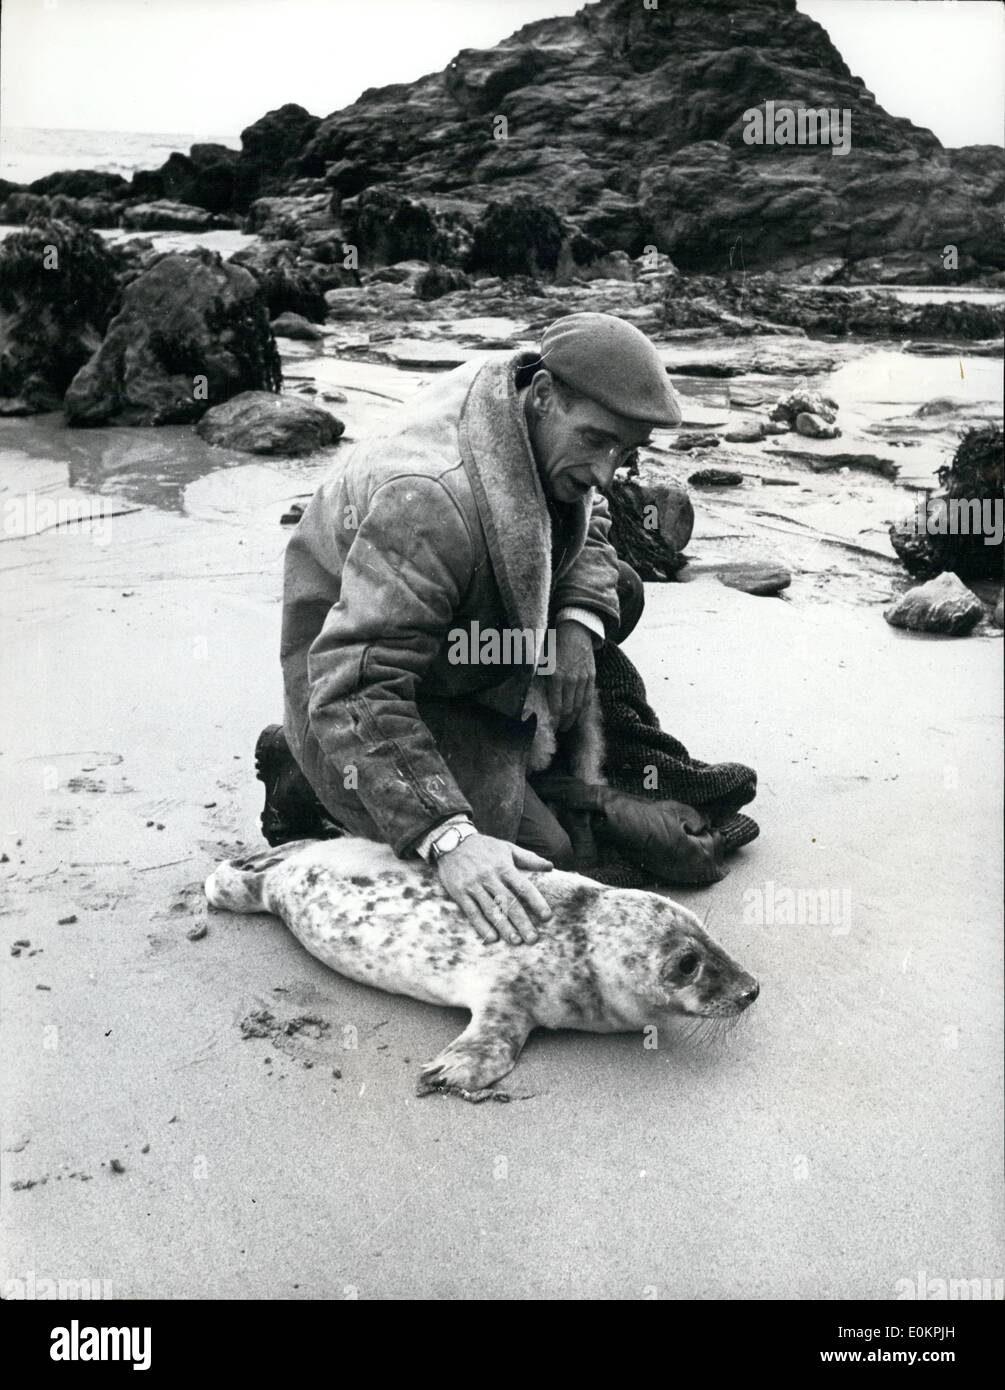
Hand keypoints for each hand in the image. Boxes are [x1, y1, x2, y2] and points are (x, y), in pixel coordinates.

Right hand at [436, 833, 553, 944]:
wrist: (451, 841)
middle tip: (532, 939)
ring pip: (491, 910)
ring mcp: (473, 886)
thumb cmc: (483, 846)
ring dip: (504, 927)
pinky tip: (492, 938)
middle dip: (522, 922)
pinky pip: (471, 912)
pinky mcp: (459, 892)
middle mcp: (489, 877)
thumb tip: (550, 866)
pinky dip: (481, 926)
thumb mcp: (507, 848)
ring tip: (515, 941)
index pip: (523, 887)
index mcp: (503, 867)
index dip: (536, 902)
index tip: (546, 917)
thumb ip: (529, 858)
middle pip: (508, 902)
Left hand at [547, 621, 595, 732]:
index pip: (556, 708)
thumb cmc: (554, 644)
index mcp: (556, 676)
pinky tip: (579, 716)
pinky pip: (588, 698)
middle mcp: (571, 680)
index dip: (553, 721)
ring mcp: (583, 679)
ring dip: (573, 719)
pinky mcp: (592, 677)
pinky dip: (584, 710)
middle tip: (558, 730)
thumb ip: (537, 678)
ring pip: (579, 706)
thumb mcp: (541, 660)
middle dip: (563, 723)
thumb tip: (527, 695)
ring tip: (567, 726)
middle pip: (568, 710)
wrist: (576, 630)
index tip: (549, 728)